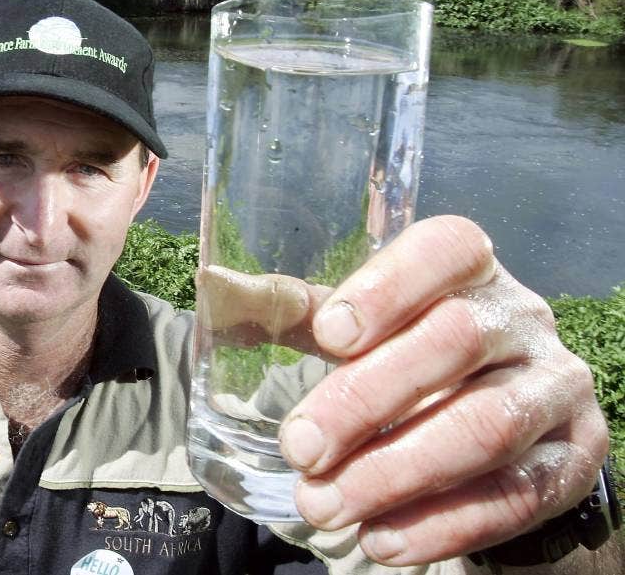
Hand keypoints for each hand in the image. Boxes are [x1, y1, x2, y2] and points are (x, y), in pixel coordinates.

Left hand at [276, 216, 608, 564]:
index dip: (388, 287)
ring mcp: (556, 387)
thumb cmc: (412, 354)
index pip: (446, 249)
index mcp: (469, 269)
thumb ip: (297, 309)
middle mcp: (522, 318)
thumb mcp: (362, 324)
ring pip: (485, 426)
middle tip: (299, 449)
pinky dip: (442, 524)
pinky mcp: (574, 457)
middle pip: (454, 342)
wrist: (512, 424)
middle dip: (366, 400)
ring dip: (395, 474)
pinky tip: (382, 541)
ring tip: (326, 506)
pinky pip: (514, 495)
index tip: (326, 335)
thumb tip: (215, 287)